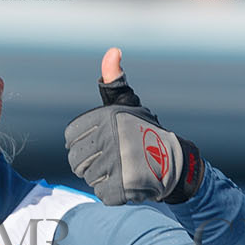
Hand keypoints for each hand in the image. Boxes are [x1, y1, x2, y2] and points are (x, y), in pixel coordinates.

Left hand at [64, 47, 202, 205]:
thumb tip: (112, 51)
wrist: (174, 163)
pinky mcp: (121, 187)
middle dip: (90, 163)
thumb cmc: (145, 132)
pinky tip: (126, 182)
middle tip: (113, 158)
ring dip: (101, 177)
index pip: (70, 138)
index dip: (83, 143)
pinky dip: (111, 192)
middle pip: (76, 160)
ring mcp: (116, 164)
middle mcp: (111, 139)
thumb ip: (114, 82)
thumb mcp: (129, 104)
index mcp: (107, 118)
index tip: (101, 142)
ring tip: (121, 168)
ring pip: (87, 178)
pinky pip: (101, 193)